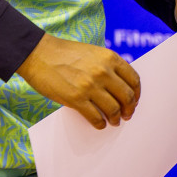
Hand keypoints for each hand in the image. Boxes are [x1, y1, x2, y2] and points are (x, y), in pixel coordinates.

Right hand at [16, 33, 140, 129]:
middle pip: (127, 96)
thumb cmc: (65, 53)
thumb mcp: (93, 52)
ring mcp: (90, 86)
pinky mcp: (76, 99)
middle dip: (129, 109)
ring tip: (114, 121)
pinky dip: (100, 124)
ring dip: (116, 119)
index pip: (134, 80)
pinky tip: (99, 124)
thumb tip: (119, 88)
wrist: (39, 54)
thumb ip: (107, 66)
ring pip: (114, 109)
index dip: (137, 94)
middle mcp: (103, 71)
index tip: (134, 101)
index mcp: (110, 58)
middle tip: (127, 115)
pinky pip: (95, 117)